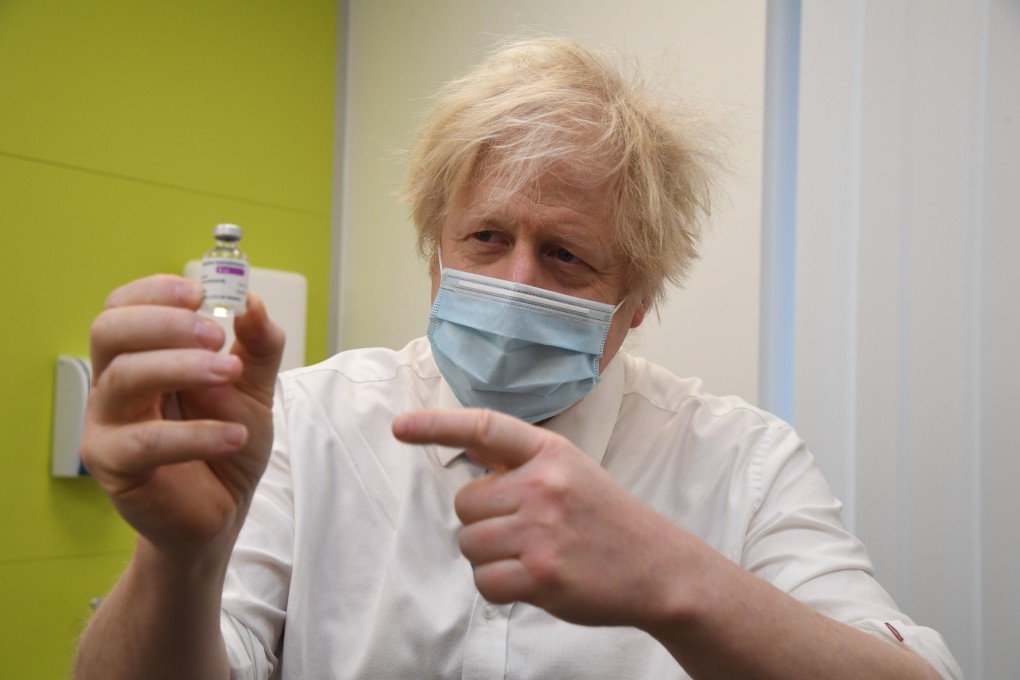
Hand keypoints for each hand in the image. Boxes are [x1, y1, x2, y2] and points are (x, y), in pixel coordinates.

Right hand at [81, 274, 284, 562]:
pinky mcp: (114, 466)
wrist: (222, 510)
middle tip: (215, 334)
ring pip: (124, 378)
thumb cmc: (226, 442)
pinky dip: (195, 434)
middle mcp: (114, 384)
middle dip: (164, 323)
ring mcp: (107, 424)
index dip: (155, 292)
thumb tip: (253, 302)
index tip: (200, 292)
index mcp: (140, 356)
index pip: (123, 307)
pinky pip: (145, 442)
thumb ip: (258, 345)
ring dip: (182, 367)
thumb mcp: (253, 387)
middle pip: (109, 331)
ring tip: (231, 374)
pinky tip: (234, 436)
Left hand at [392, 408, 692, 630]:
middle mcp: (544, 485)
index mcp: (550, 453)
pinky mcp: (543, 575)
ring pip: (470, 544)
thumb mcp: (569, 471)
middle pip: (465, 504)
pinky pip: (484, 581)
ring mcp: (543, 531)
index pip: (485, 427)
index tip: (400, 427)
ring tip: (530, 555)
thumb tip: (463, 447)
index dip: (437, 425)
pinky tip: (529, 580)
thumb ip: (516, 461)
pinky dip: (497, 586)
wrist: (658, 567)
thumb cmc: (606, 518)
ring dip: (489, 556)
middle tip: (523, 531)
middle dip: (483, 522)